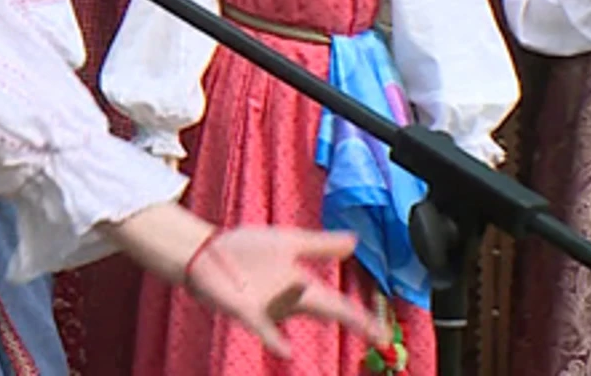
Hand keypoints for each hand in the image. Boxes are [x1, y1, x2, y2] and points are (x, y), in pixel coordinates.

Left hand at [106, 203, 383, 358]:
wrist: (206, 251)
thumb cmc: (245, 249)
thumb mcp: (286, 241)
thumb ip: (320, 245)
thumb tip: (354, 241)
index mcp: (303, 286)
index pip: (339, 305)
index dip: (363, 319)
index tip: (384, 335)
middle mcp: (289, 301)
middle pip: (327, 310)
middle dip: (353, 322)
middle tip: (379, 337)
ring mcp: (268, 307)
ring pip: (294, 308)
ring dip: (299, 297)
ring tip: (300, 280)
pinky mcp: (245, 310)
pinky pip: (262, 327)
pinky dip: (273, 337)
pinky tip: (285, 350)